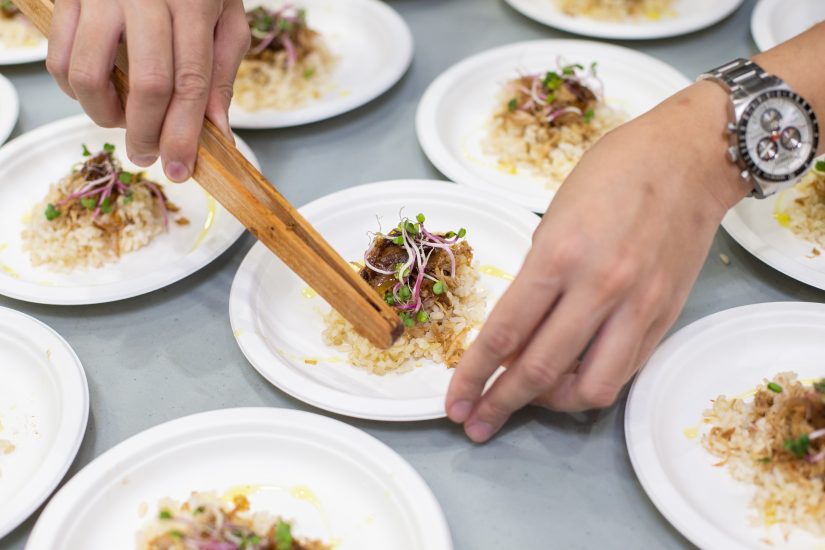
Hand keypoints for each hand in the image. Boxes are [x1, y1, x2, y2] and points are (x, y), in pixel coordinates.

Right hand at [46, 0, 249, 181]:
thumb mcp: (226, 19)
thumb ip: (222, 72)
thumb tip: (216, 130)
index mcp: (193, 3)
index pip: (189, 82)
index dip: (183, 134)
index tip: (179, 169)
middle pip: (146, 84)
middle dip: (147, 134)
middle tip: (148, 155)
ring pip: (90, 75)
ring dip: (105, 115)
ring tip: (122, 120)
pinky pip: (58, 58)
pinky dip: (74, 91)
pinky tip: (98, 94)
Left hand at [445, 82, 749, 442]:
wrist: (689, 158)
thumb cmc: (612, 174)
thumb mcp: (553, 217)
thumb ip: (535, 279)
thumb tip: (517, 332)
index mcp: (559, 256)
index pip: (505, 333)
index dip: (473, 375)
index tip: (455, 401)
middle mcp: (599, 288)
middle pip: (539, 370)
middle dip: (499, 404)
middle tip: (475, 423)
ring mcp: (637, 307)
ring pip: (589, 387)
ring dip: (550, 403)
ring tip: (529, 398)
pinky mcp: (665, 318)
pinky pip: (623, 370)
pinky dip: (590, 382)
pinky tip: (570, 377)